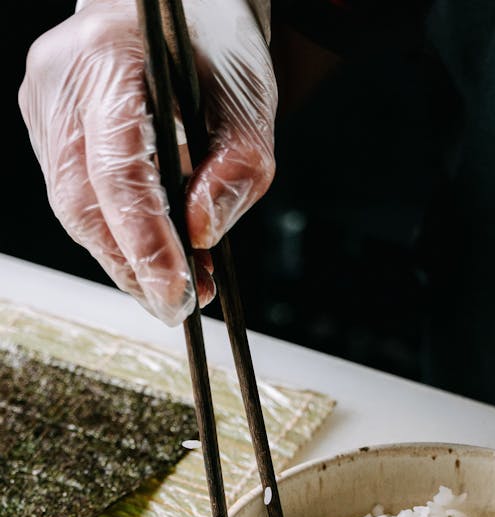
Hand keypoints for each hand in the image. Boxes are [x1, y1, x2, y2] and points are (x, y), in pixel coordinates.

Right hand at [19, 0, 274, 325]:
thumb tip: (201, 236)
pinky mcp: (45, 125)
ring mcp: (43, 102)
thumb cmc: (213, 50)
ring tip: (178, 287)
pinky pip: (75, 197)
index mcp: (108, 57)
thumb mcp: (248, 104)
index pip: (117, 171)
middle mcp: (60, 78)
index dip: (145, 242)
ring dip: (125, 259)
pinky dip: (116, 235)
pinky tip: (155, 257)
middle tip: (178, 306)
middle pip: (82, 200)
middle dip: (132, 265)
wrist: (177, 10)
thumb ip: (235, 171)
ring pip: (73, 207)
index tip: (178, 292)